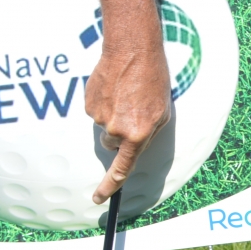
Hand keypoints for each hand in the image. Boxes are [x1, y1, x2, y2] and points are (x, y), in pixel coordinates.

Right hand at [85, 38, 171, 204]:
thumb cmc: (153, 79)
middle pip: (113, 144)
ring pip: (105, 126)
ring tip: (126, 93)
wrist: (132, 51)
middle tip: (133, 110)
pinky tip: (114, 88)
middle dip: (121, 133)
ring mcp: (100, 117)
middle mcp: (117, 129)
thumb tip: (134, 146)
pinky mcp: (88, 104)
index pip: (122, 168)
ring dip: (114, 115)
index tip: (99, 198)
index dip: (109, 186)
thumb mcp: (162, 111)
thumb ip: (148, 134)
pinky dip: (105, 103)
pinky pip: (96, 112)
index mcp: (139, 133)